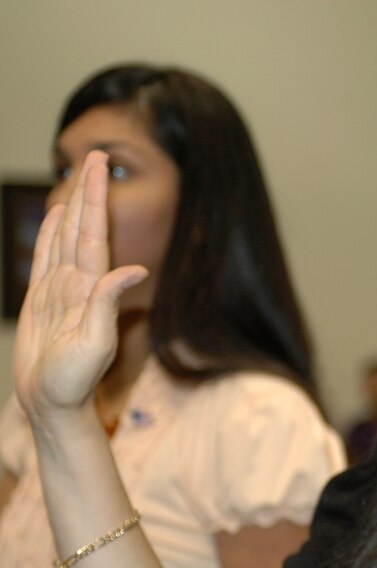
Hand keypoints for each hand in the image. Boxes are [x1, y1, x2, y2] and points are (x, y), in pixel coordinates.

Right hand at [13, 150, 147, 420]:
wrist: (52, 405)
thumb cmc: (74, 382)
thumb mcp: (96, 344)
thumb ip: (108, 304)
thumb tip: (135, 268)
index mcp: (91, 287)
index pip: (95, 232)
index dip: (97, 198)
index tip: (102, 166)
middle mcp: (79, 282)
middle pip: (82, 226)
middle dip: (88, 190)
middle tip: (96, 155)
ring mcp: (60, 288)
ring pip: (66, 236)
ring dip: (72, 205)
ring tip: (78, 176)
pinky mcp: (42, 299)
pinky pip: (46, 258)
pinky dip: (51, 234)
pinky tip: (57, 216)